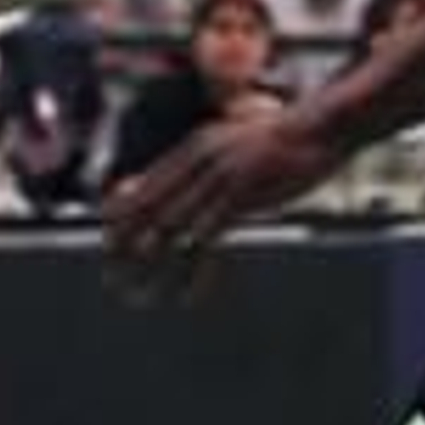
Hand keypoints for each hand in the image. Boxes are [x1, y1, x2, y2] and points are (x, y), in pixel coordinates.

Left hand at [104, 110, 339, 276]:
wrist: (318, 128)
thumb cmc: (282, 142)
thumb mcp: (235, 147)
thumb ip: (209, 165)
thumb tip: (189, 185)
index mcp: (194, 147)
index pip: (146, 185)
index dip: (122, 216)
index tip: (106, 243)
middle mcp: (198, 159)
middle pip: (149, 208)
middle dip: (125, 246)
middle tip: (111, 278)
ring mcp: (217, 177)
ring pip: (171, 228)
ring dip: (152, 267)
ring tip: (138, 295)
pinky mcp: (241, 196)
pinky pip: (208, 241)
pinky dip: (194, 272)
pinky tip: (186, 297)